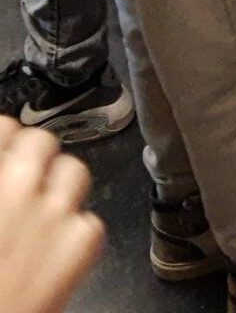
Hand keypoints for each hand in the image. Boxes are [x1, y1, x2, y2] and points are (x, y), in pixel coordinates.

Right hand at [0, 117, 104, 312]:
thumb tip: (6, 167)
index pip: (5, 128)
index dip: (8, 136)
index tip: (8, 143)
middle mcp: (18, 188)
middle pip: (42, 141)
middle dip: (35, 154)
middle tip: (25, 174)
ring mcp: (56, 211)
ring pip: (74, 171)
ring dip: (60, 185)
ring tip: (43, 210)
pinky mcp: (85, 239)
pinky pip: (89, 218)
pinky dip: (76, 228)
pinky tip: (56, 246)